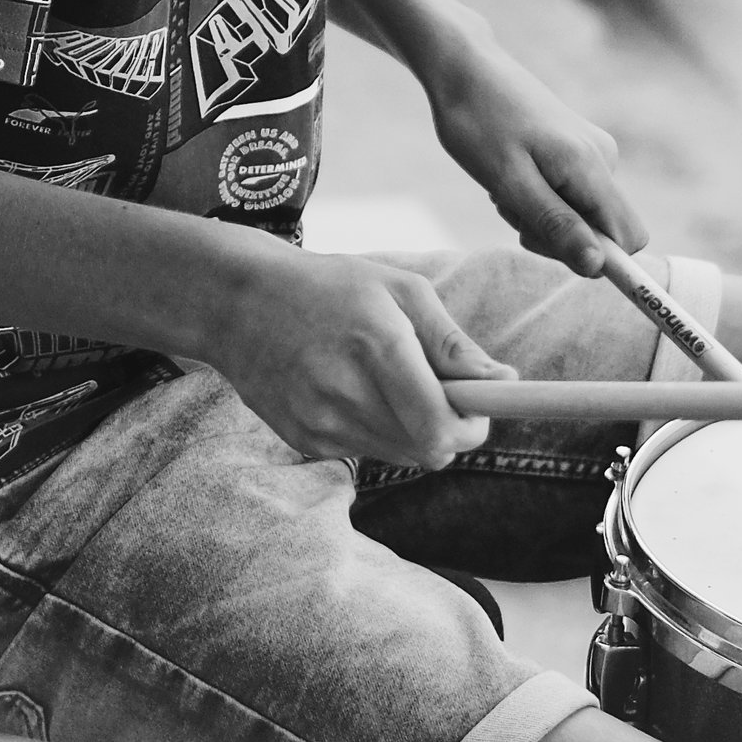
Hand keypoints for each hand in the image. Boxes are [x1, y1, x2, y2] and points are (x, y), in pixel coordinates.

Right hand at [198, 236, 514, 467]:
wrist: (238, 303)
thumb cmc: (329, 286)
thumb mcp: (400, 290)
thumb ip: (453, 343)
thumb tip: (503, 381)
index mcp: (378, 347)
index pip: (441, 426)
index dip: (472, 428)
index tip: (478, 411)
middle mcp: (345, 392)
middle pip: (427, 449)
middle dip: (447, 428)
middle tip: (440, 393)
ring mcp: (319, 422)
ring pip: (399, 455)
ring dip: (412, 430)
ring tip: (388, 383)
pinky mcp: (303, 439)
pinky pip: (364, 451)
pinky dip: (374, 430)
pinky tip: (350, 391)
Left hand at [420, 24, 644, 276]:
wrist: (464, 67)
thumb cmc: (478, 122)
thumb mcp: (509, 183)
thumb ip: (556, 225)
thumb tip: (598, 265)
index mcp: (592, 167)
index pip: (629, 238)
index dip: (604, 261)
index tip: (558, 257)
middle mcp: (604, 158)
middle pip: (603, 231)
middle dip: (559, 237)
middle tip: (512, 212)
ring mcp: (592, 152)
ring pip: (581, 215)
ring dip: (541, 216)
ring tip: (504, 186)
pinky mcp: (576, 149)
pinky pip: (570, 195)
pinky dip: (539, 197)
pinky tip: (511, 174)